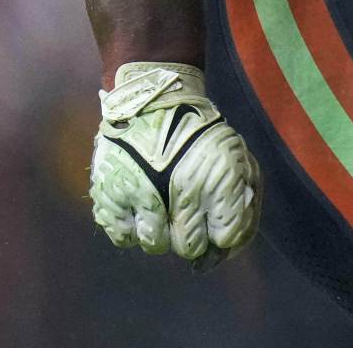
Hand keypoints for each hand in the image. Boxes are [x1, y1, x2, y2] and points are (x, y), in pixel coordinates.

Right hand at [88, 62, 261, 265]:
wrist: (153, 104)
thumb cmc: (198, 133)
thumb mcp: (234, 156)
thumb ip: (241, 195)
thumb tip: (233, 238)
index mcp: (218, 182)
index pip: (228, 236)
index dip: (224, 237)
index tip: (217, 231)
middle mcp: (183, 195)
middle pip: (190, 247)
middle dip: (192, 240)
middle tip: (186, 223)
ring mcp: (144, 198)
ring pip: (155, 245)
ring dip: (160, 235)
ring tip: (159, 213)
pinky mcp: (111, 197)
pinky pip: (122, 236)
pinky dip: (130, 230)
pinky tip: (136, 212)